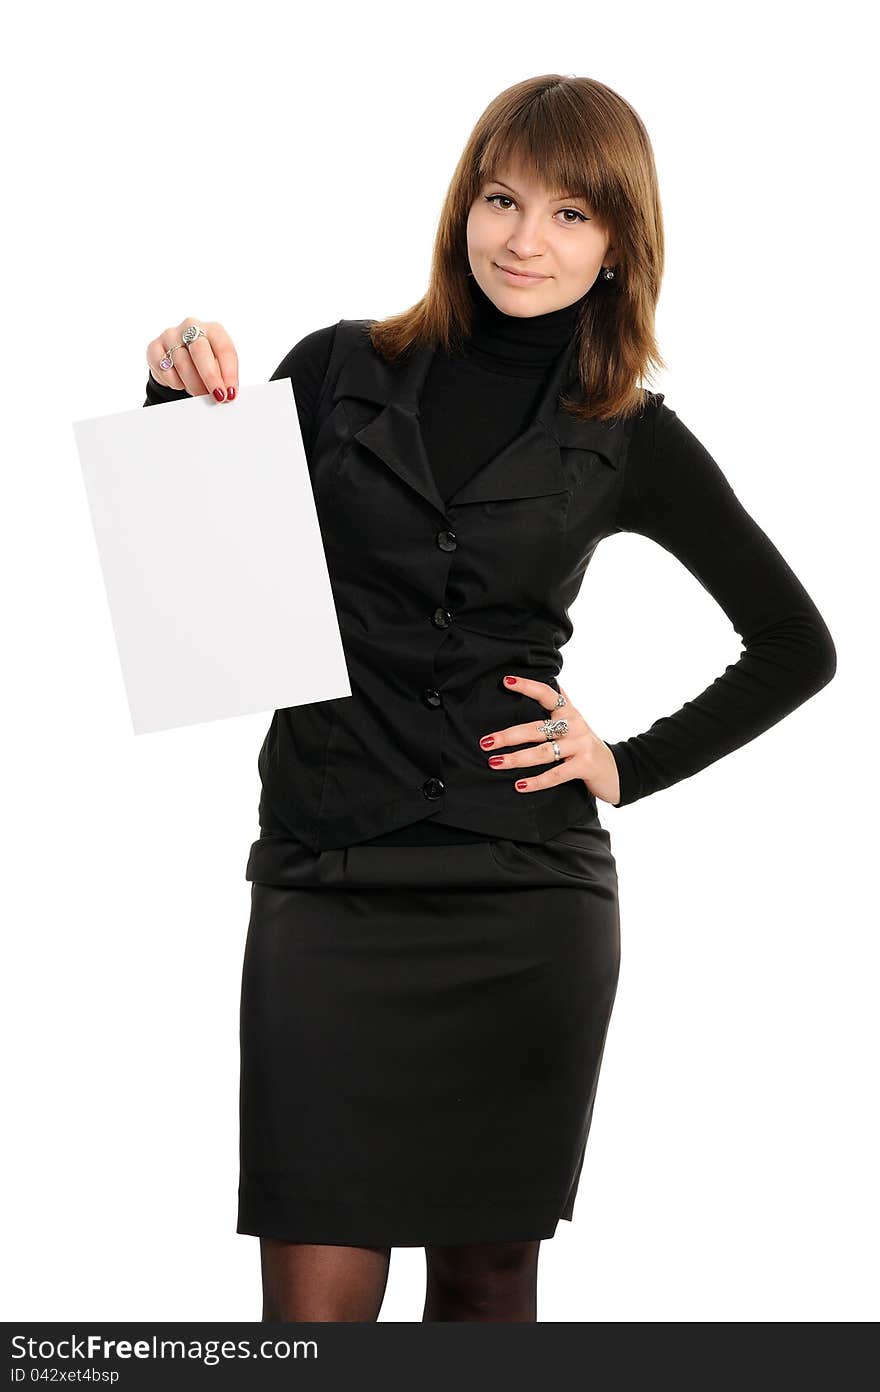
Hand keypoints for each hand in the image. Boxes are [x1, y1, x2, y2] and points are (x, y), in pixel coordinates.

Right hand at [145, 317, 238, 399]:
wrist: (179, 360)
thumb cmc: (206, 363)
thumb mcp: (219, 366)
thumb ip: (224, 377)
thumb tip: (227, 393)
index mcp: (213, 329)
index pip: (224, 349)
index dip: (229, 374)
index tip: (230, 394)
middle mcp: (191, 327)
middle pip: (200, 351)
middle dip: (210, 378)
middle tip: (217, 396)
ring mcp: (170, 335)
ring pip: (182, 363)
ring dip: (193, 384)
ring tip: (199, 395)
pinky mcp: (154, 347)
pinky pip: (164, 369)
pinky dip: (174, 382)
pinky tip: (181, 384)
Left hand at [477, 675, 621, 806]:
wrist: (617, 770)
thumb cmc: (587, 746)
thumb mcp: (577, 722)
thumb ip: (563, 703)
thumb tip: (550, 679)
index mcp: (569, 712)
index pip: (547, 694)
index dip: (527, 686)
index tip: (505, 681)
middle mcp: (575, 726)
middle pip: (536, 729)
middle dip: (508, 736)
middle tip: (485, 742)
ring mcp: (581, 745)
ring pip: (543, 752)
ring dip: (516, 759)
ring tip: (495, 763)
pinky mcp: (585, 766)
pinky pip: (556, 774)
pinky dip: (537, 781)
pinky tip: (519, 785)